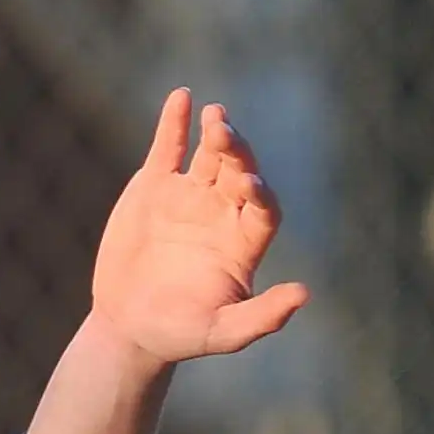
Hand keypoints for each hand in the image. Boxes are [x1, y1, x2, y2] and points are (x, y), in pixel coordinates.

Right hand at [14, 89, 312, 433]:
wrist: (129, 326)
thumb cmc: (179, 335)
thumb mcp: (222, 334)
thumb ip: (263, 317)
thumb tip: (304, 294)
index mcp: (242, 243)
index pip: (264, 207)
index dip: (260, 193)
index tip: (249, 184)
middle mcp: (222, 214)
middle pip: (239, 172)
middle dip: (237, 153)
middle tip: (225, 134)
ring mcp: (189, 196)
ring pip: (210, 155)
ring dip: (216, 133)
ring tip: (215, 115)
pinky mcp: (155, 186)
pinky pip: (169, 148)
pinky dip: (175, 123)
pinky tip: (181, 97)